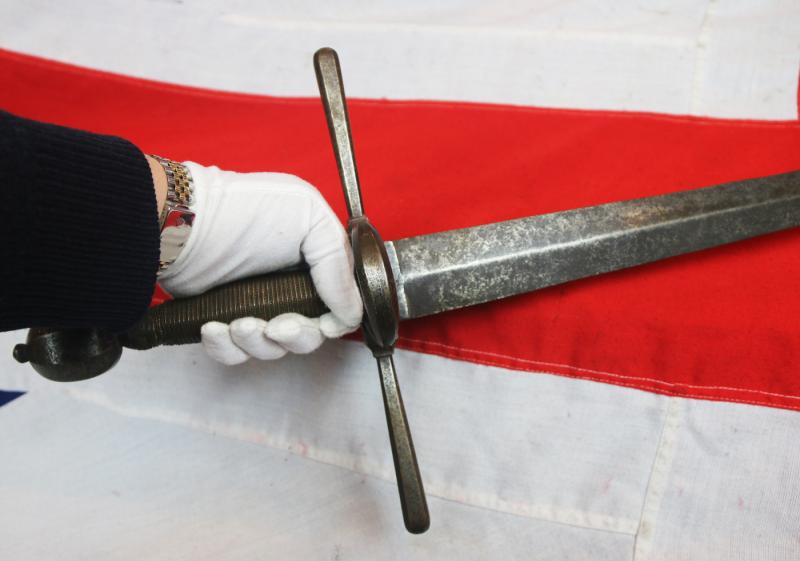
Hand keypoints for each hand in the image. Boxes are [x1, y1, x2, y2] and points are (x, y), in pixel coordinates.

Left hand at [157, 162, 362, 364]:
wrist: (181, 224)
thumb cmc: (244, 211)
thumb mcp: (309, 218)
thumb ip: (340, 266)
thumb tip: (351, 312)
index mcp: (313, 260)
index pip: (338, 305)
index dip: (334, 320)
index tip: (323, 322)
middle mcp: (287, 285)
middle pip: (308, 335)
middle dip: (295, 336)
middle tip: (276, 325)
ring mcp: (254, 304)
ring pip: (271, 349)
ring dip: (257, 342)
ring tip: (237, 322)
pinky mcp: (223, 319)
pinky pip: (235, 353)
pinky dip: (226, 348)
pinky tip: (214, 327)